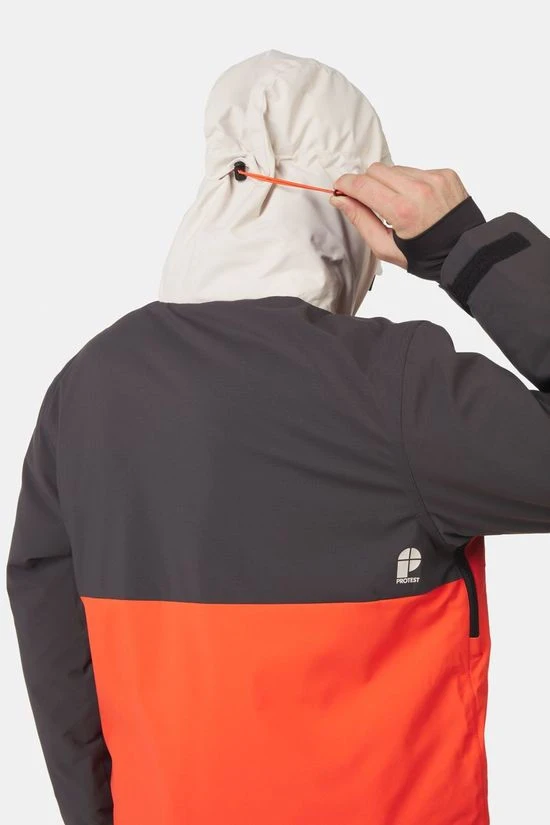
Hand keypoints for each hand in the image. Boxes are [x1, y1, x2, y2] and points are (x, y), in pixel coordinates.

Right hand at [331, 164, 468, 268]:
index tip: (340, 188)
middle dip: (367, 183)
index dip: (346, 184)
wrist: (463, 252)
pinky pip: (416, 170)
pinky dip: (409, 183)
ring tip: (397, 204)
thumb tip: (340, 199)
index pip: (363, 185)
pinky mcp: (446, 174)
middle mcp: (419, 190)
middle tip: (368, 201)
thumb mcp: (385, 247)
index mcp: (402, 211)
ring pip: (395, 168)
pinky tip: (416, 201)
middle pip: (376, 170)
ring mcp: (435, 179)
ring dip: (388, 183)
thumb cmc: (424, 256)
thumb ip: (360, 220)